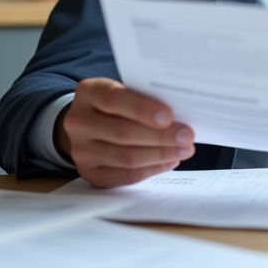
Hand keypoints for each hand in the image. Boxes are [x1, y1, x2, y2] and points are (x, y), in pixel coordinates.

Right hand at [56, 78, 194, 187]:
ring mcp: (81, 150)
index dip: (142, 109)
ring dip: (160, 155)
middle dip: (160, 136)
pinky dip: (151, 169)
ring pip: (126, 157)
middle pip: (123, 132)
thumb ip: (143, 98)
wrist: (87, 123)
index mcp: (88, 93)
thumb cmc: (115, 104)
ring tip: (183, 150)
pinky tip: (169, 161)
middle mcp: (79, 121)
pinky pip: (125, 176)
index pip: (114, 100)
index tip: (169, 116)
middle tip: (187, 136)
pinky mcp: (90, 173)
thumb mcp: (123, 91)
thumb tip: (180, 115)